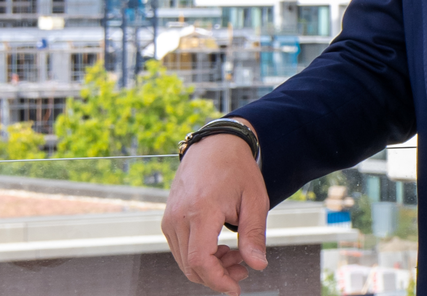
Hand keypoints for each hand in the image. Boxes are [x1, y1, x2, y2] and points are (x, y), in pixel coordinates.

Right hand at [162, 122, 268, 295]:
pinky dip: (199, 256)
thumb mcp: (254, 200)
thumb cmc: (236, 168)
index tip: (235, 288)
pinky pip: (180, 249)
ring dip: (210, 267)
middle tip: (243, 269)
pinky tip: (220, 247)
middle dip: (218, 276)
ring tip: (235, 254)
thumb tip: (258, 265)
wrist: (215, 144)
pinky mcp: (168, 218)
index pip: (200, 260)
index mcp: (201, 210)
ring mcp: (170, 217)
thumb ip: (254, 235)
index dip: (218, 280)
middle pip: (191, 266)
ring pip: (184, 261)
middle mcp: (179, 216)